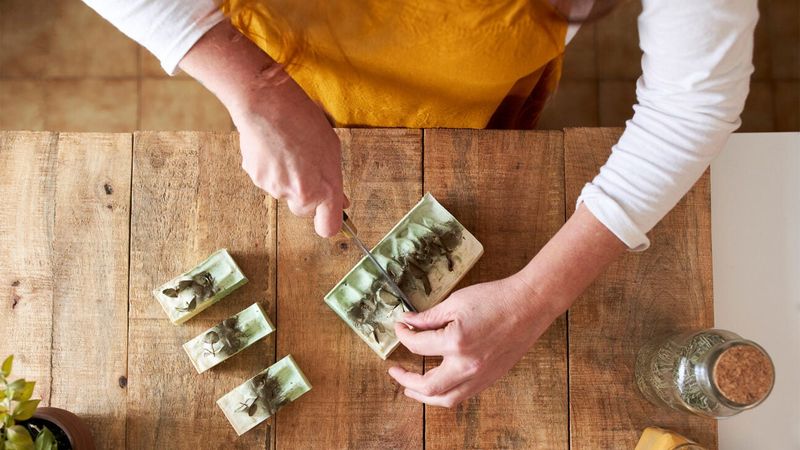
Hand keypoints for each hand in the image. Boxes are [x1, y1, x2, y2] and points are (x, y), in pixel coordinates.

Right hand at [233, 69, 348, 236]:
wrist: (266, 103)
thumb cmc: (302, 120)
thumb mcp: (331, 149)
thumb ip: (334, 180)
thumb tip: (341, 201)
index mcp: (322, 188)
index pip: (328, 227)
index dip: (328, 222)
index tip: (329, 215)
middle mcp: (297, 193)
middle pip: (303, 208)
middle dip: (305, 193)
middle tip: (306, 166)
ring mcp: (274, 187)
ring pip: (284, 191)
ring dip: (287, 177)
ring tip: (288, 148)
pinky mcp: (255, 178)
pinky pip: (267, 179)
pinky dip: (270, 167)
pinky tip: (273, 146)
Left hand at [388, 273, 561, 406]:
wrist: (529, 304)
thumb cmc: (495, 298)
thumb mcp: (455, 302)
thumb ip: (429, 317)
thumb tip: (408, 323)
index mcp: (455, 342)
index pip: (417, 346)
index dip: (404, 336)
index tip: (400, 328)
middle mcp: (467, 365)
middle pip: (427, 386)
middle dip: (405, 380)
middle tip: (395, 372)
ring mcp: (480, 375)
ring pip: (446, 399)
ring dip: (424, 397)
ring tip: (411, 389)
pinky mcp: (490, 378)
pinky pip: (463, 395)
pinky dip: (446, 394)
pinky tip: (439, 384)